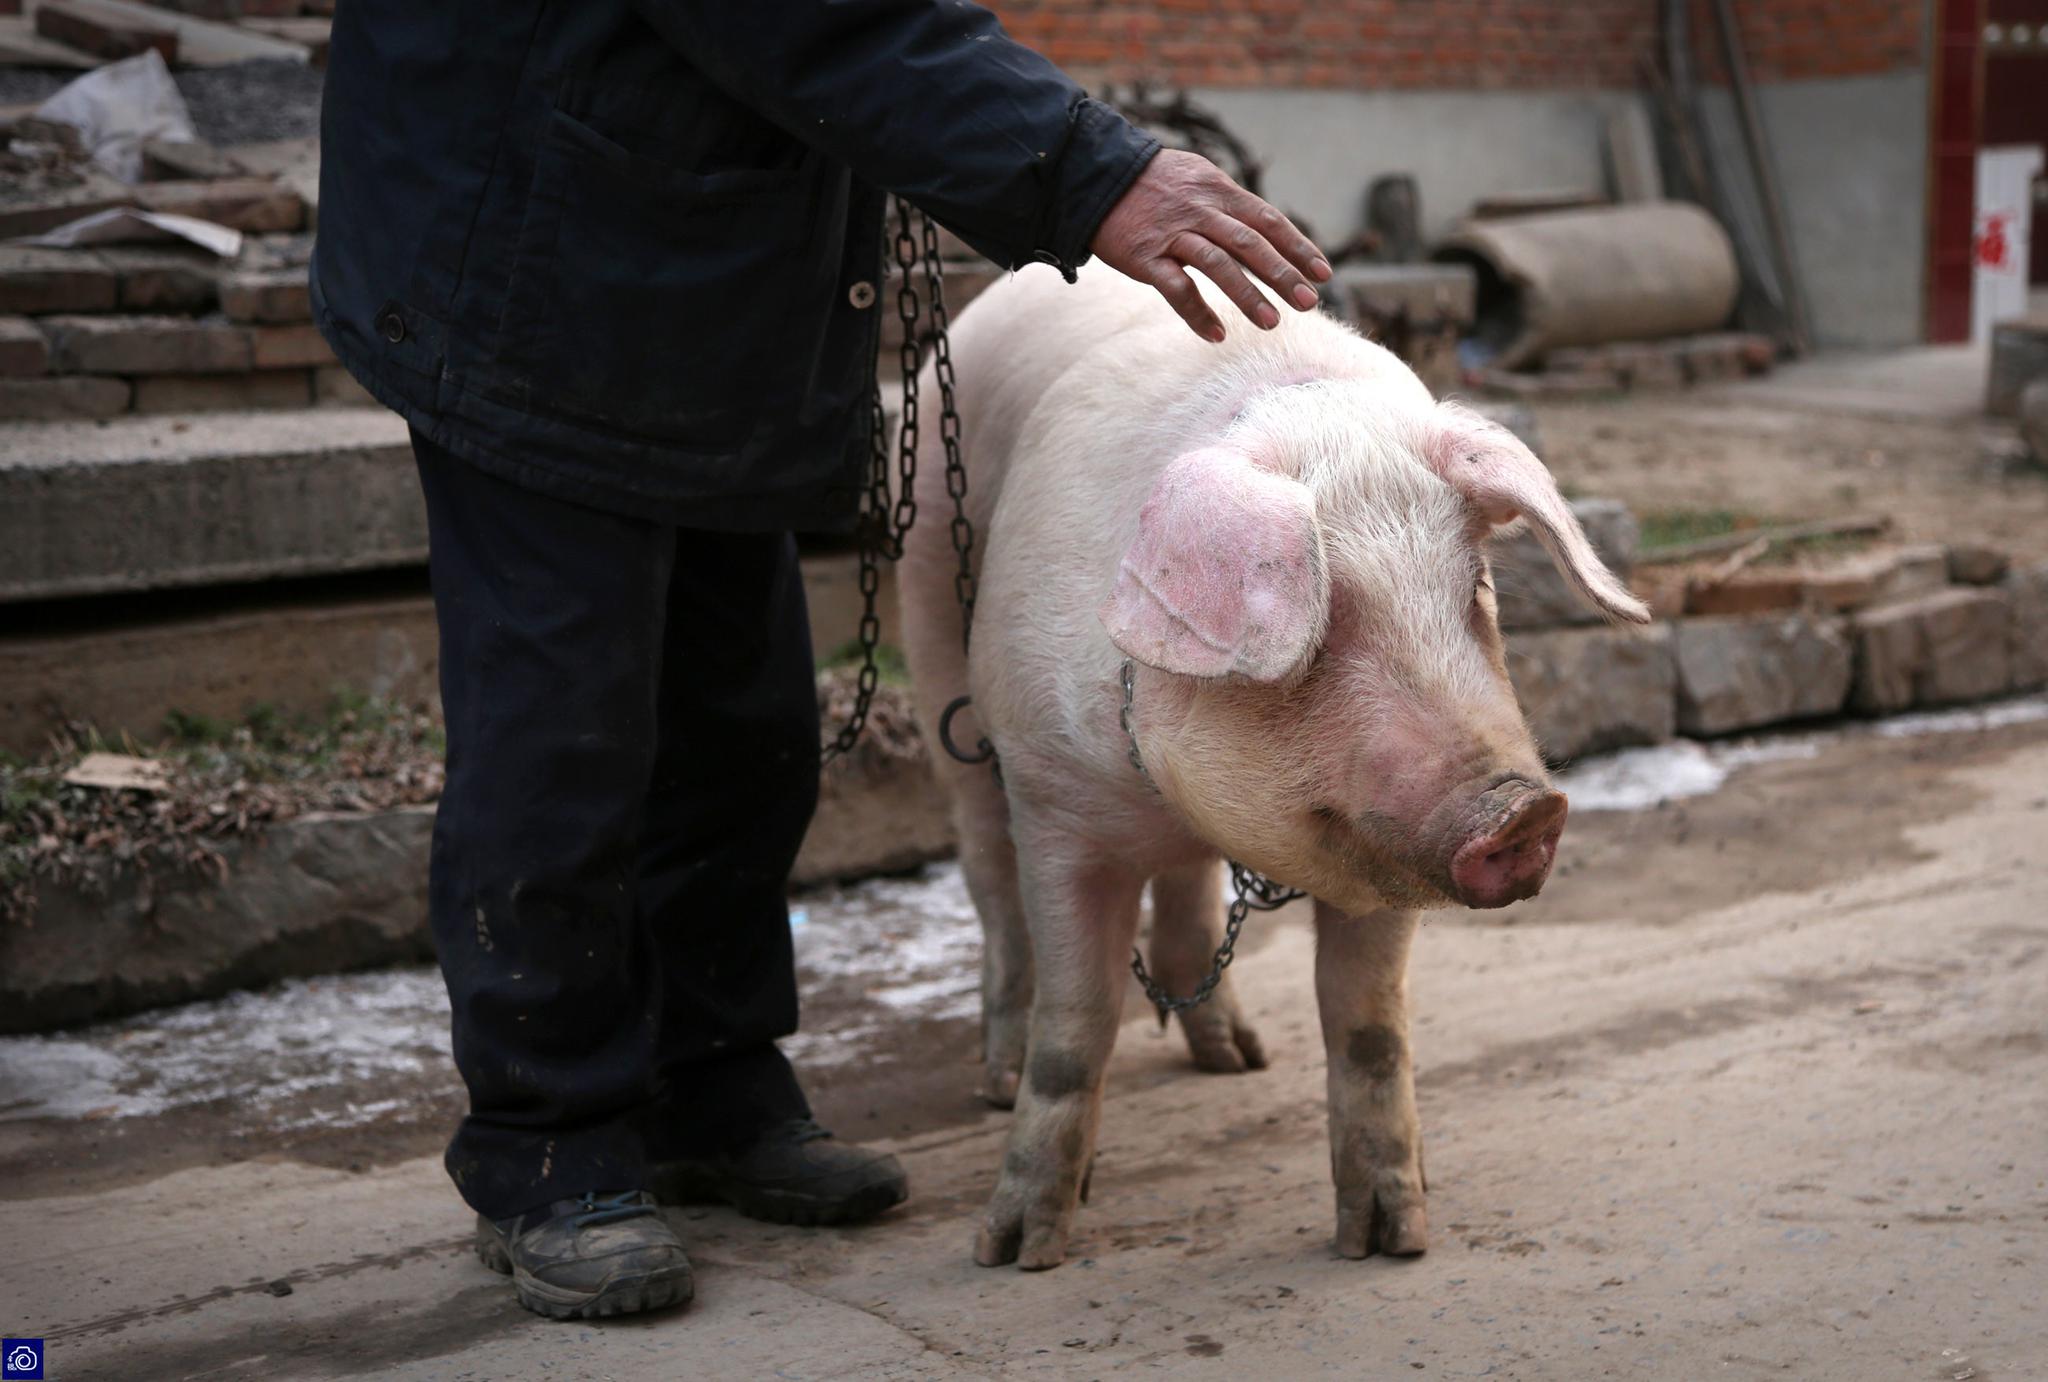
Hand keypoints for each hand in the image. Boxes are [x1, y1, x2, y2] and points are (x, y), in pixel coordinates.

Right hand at [1090, 148, 1331, 341]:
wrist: (1096, 175)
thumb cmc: (1152, 183)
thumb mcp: (1197, 179)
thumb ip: (1229, 204)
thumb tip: (1264, 231)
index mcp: (1218, 191)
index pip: (1268, 220)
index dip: (1298, 247)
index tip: (1322, 273)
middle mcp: (1201, 211)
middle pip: (1250, 244)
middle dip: (1283, 274)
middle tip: (1309, 302)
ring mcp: (1173, 235)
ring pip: (1218, 265)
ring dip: (1248, 296)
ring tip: (1272, 323)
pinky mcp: (1145, 257)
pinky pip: (1176, 289)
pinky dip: (1198, 314)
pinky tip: (1217, 335)